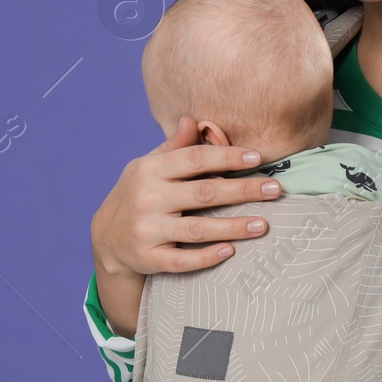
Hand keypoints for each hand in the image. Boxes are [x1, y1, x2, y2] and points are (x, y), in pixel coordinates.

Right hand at [89, 116, 282, 334]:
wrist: (107, 238)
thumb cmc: (139, 194)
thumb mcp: (150, 166)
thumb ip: (175, 147)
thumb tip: (194, 120)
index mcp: (150, 170)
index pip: (195, 159)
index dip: (227, 157)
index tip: (257, 157)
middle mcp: (148, 199)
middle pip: (203, 193)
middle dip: (242, 190)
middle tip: (274, 189)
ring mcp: (147, 230)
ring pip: (197, 229)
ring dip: (233, 227)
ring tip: (263, 224)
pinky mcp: (148, 258)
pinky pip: (182, 260)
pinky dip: (206, 256)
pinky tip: (230, 251)